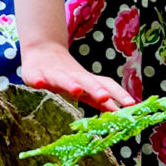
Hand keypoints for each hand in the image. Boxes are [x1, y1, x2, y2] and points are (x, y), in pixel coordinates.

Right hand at [21, 43, 136, 112]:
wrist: (43, 52)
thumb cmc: (68, 76)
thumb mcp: (85, 88)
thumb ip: (100, 100)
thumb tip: (119, 112)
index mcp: (87, 81)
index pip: (106, 85)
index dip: (118, 94)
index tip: (131, 105)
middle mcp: (73, 76)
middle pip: (87, 81)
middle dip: (96, 89)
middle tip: (105, 97)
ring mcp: (54, 75)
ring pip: (63, 79)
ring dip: (70, 84)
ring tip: (76, 90)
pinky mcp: (35, 74)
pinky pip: (36, 77)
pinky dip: (38, 79)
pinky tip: (38, 83)